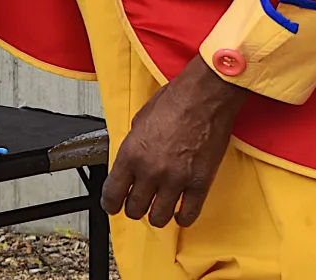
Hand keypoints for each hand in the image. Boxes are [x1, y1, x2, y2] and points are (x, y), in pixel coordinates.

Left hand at [101, 55, 248, 227]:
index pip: (112, 193)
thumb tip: (131, 162)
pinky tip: (180, 214)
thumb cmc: (174, 102)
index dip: (110, 204)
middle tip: (137, 206)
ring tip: (158, 210)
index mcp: (130, 154)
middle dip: (133, 209)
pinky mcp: (200, 183)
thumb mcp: (139, 122)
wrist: (204, 97)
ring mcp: (176, 179)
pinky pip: (189, 213)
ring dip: (156, 216)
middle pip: (134, 209)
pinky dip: (183, 218)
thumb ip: (133, 147)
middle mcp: (150, 171)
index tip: (113, 206)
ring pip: (159, 217)